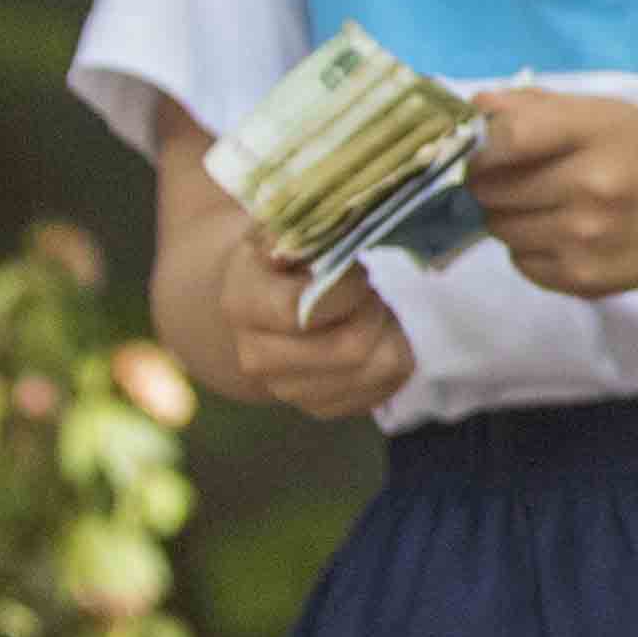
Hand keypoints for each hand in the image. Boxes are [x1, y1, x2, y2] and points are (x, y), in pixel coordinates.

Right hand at [212, 233, 416, 422]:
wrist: (259, 303)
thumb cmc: (283, 258)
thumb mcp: (282, 229)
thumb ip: (302, 228)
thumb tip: (337, 231)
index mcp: (243, 303)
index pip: (302, 311)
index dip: (346, 289)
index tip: (357, 269)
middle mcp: (257, 356)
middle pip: (349, 348)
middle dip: (374, 311)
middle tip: (372, 290)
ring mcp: (289, 390)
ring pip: (378, 370)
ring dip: (391, 334)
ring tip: (374, 310)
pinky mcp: (322, 408)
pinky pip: (385, 390)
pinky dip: (395, 357)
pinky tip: (376, 336)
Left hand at [470, 87, 637, 298]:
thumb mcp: (601, 113)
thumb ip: (534, 106)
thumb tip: (473, 110)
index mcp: (597, 133)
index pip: (508, 137)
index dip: (480, 144)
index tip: (481, 149)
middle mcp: (593, 187)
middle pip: (490, 187)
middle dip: (489, 182)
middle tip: (515, 179)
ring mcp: (586, 239)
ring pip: (499, 228)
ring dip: (507, 217)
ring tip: (543, 207)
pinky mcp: (582, 279)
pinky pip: (519, 263)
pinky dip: (528, 249)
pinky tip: (560, 236)